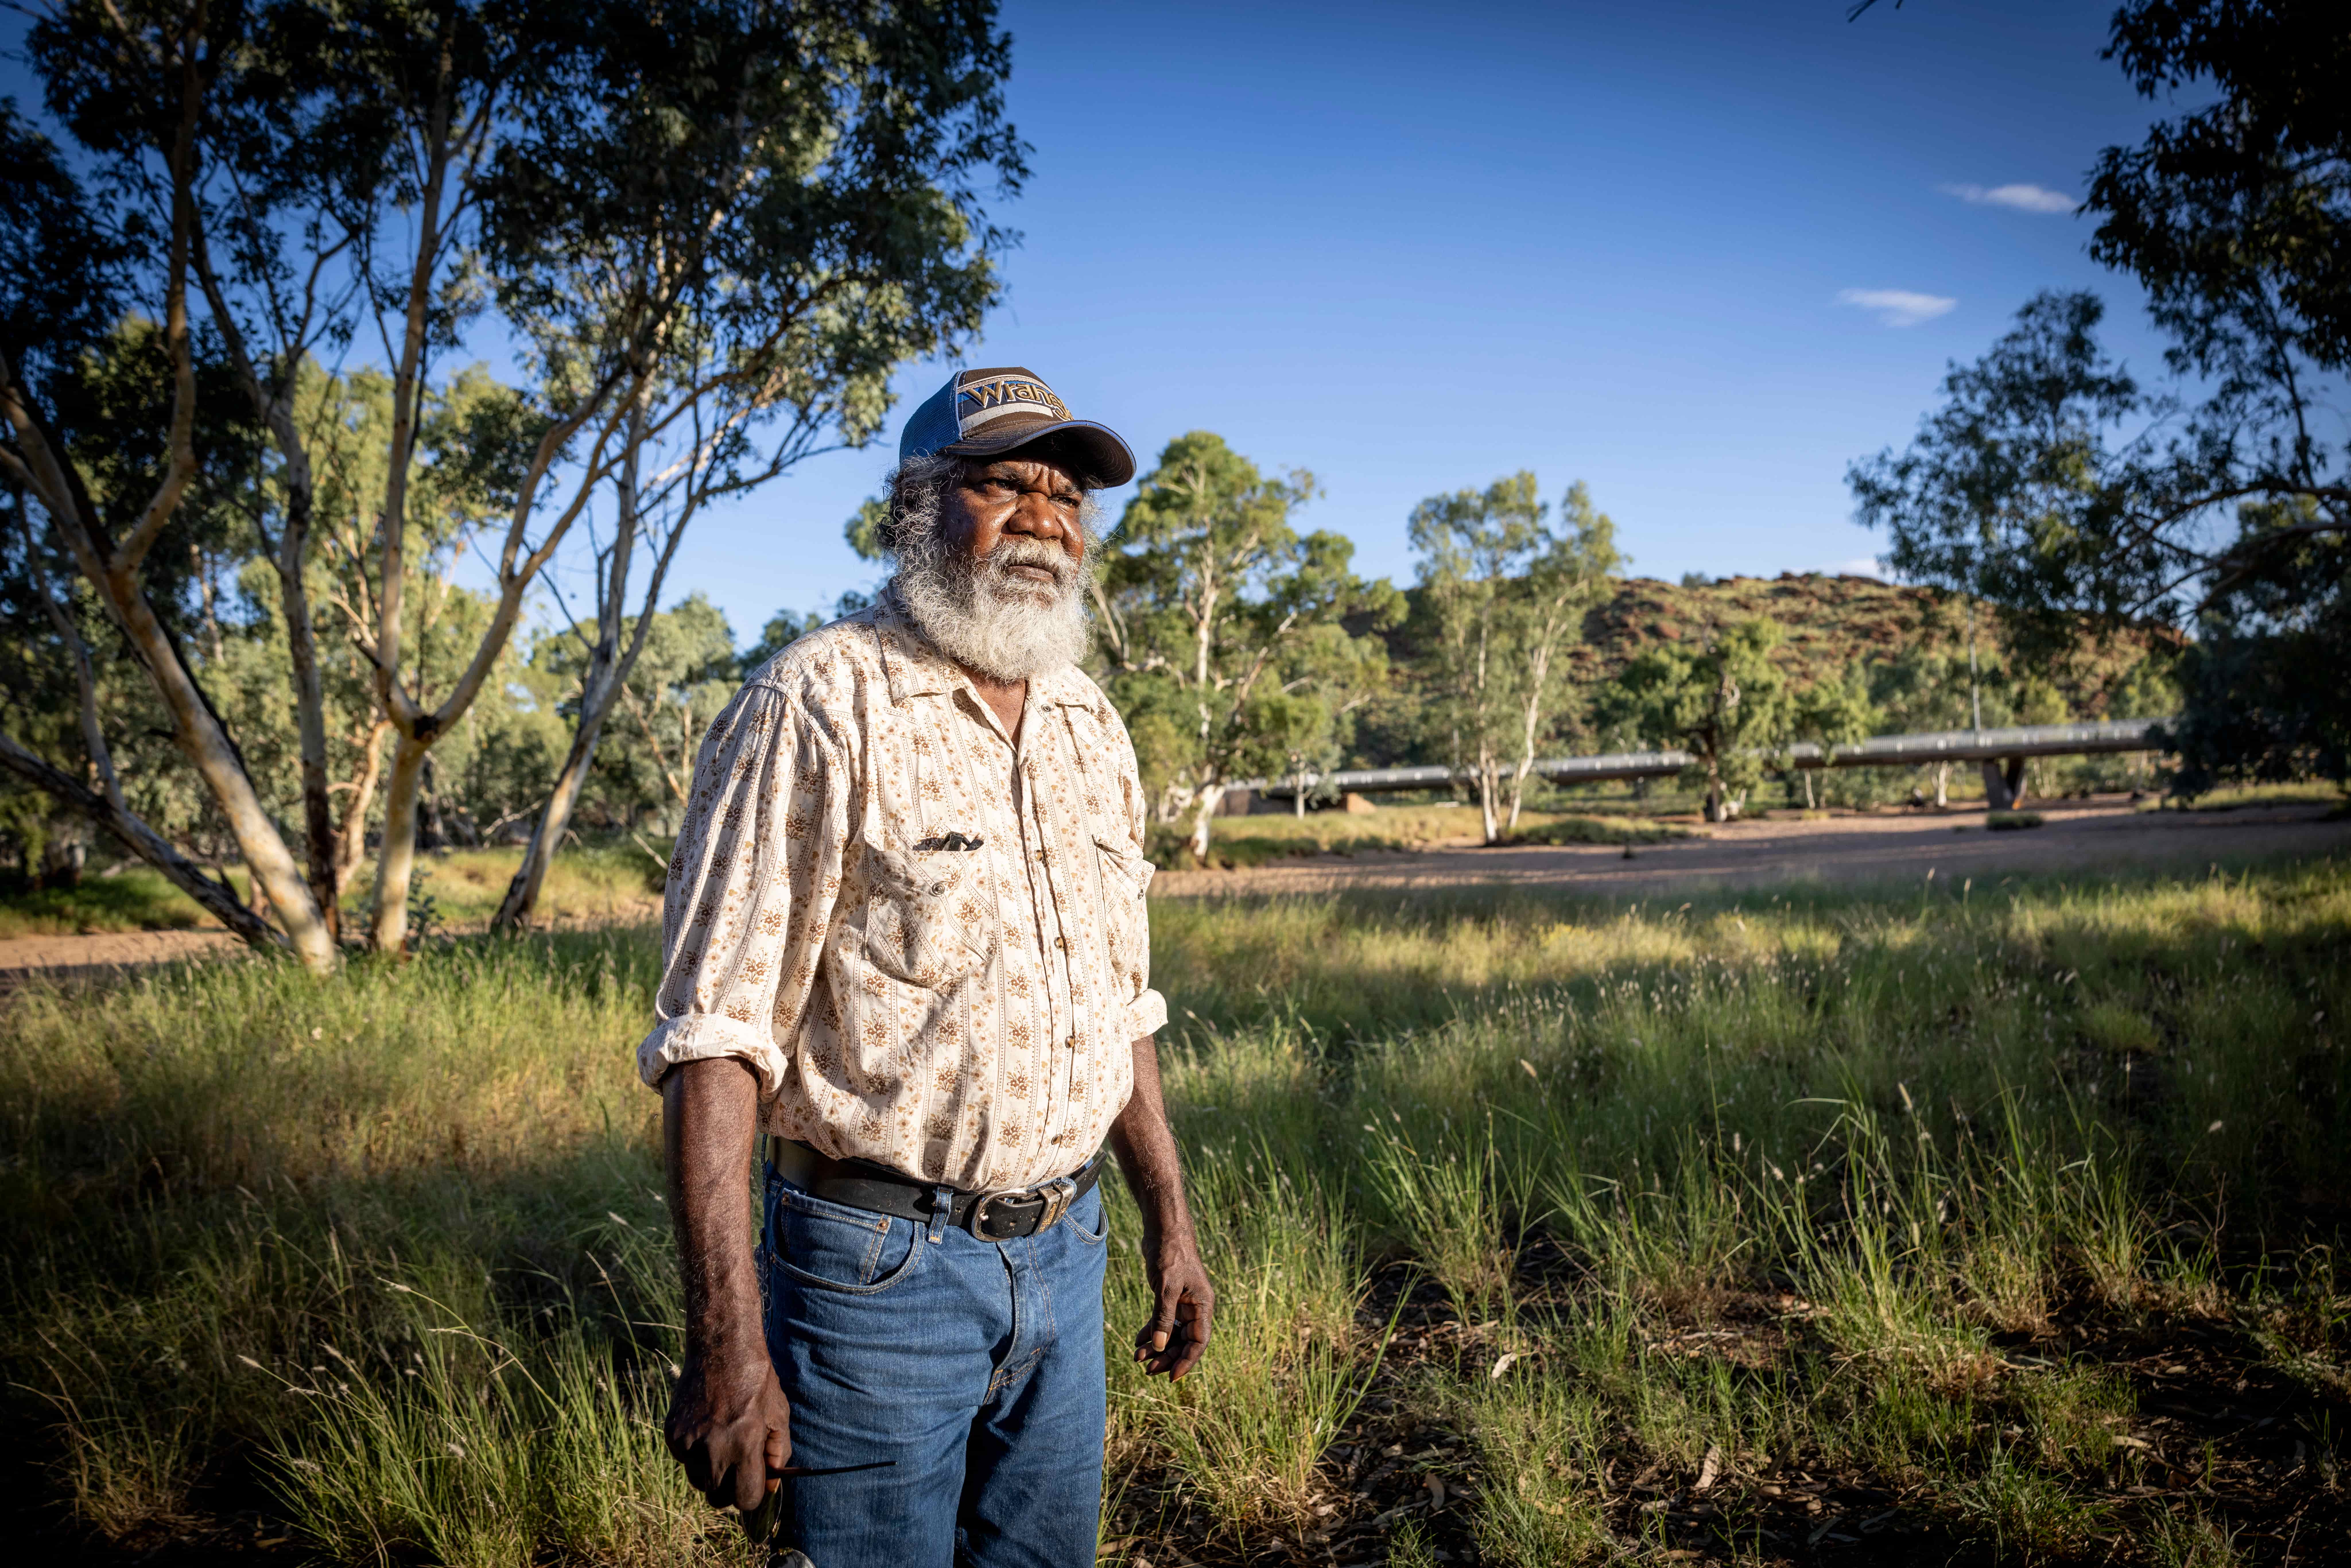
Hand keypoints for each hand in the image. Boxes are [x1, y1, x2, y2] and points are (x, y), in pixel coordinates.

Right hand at [665, 1340, 791, 1510]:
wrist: (721, 1348)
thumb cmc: (757, 1382)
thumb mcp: (778, 1415)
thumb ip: (777, 1455)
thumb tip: (770, 1487)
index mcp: (743, 1445)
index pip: (744, 1500)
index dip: (752, 1494)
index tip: (754, 1480)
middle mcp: (712, 1449)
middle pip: (717, 1498)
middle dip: (730, 1488)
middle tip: (738, 1463)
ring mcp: (688, 1443)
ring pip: (699, 1481)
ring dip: (711, 1471)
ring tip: (722, 1439)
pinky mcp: (672, 1435)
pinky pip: (684, 1461)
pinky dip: (695, 1453)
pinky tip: (706, 1427)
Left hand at [1133, 1234, 1214, 1378]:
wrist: (1164, 1229)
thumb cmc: (1170, 1254)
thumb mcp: (1166, 1287)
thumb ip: (1163, 1317)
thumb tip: (1161, 1347)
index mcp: (1202, 1305)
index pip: (1199, 1342)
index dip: (1186, 1362)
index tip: (1170, 1377)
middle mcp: (1196, 1306)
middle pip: (1184, 1341)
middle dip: (1167, 1357)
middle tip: (1147, 1369)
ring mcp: (1183, 1302)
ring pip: (1173, 1333)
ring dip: (1157, 1346)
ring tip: (1137, 1357)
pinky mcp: (1171, 1297)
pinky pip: (1164, 1321)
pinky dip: (1152, 1331)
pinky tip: (1138, 1340)